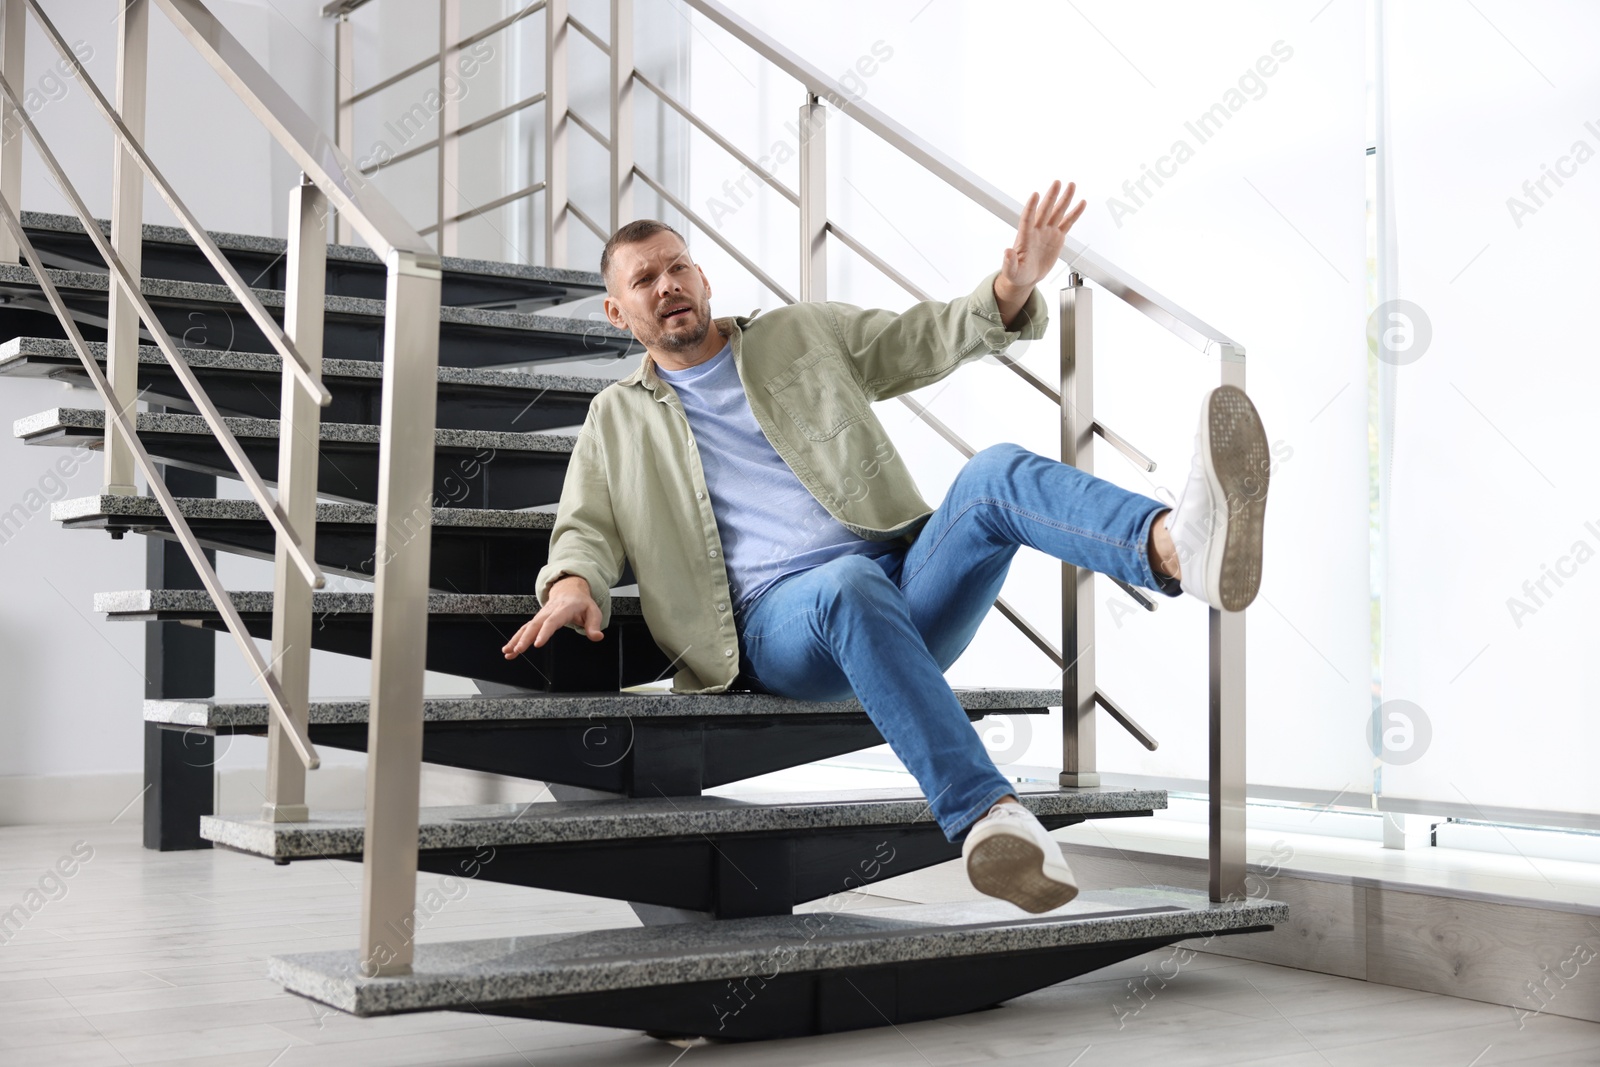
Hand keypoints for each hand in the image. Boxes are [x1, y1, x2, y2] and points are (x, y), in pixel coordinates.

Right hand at [501, 575, 602, 657]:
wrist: (570, 590)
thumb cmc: (581, 603)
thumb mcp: (593, 612)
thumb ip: (594, 625)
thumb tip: (597, 637)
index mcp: (563, 609)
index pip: (553, 621)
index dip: (544, 632)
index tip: (538, 643)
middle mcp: (549, 612)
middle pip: (535, 625)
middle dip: (525, 638)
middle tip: (519, 650)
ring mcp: (541, 616)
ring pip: (526, 627)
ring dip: (516, 640)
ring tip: (508, 652)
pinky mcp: (536, 620)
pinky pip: (524, 629)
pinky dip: (515, 639)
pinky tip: (509, 650)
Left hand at [995, 180, 1085, 322]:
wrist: (1027, 276)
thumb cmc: (1017, 274)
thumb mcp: (1011, 271)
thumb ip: (1009, 263)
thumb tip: (1007, 252)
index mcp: (1025, 237)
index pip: (1027, 218)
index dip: (1031, 207)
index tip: (1035, 194)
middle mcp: (1037, 230)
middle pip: (1045, 210)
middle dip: (1051, 197)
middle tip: (1057, 182)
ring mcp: (1047, 231)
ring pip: (1057, 212)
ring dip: (1064, 199)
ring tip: (1071, 185)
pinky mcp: (1057, 236)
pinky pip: (1067, 222)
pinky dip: (1075, 213)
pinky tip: (1081, 203)